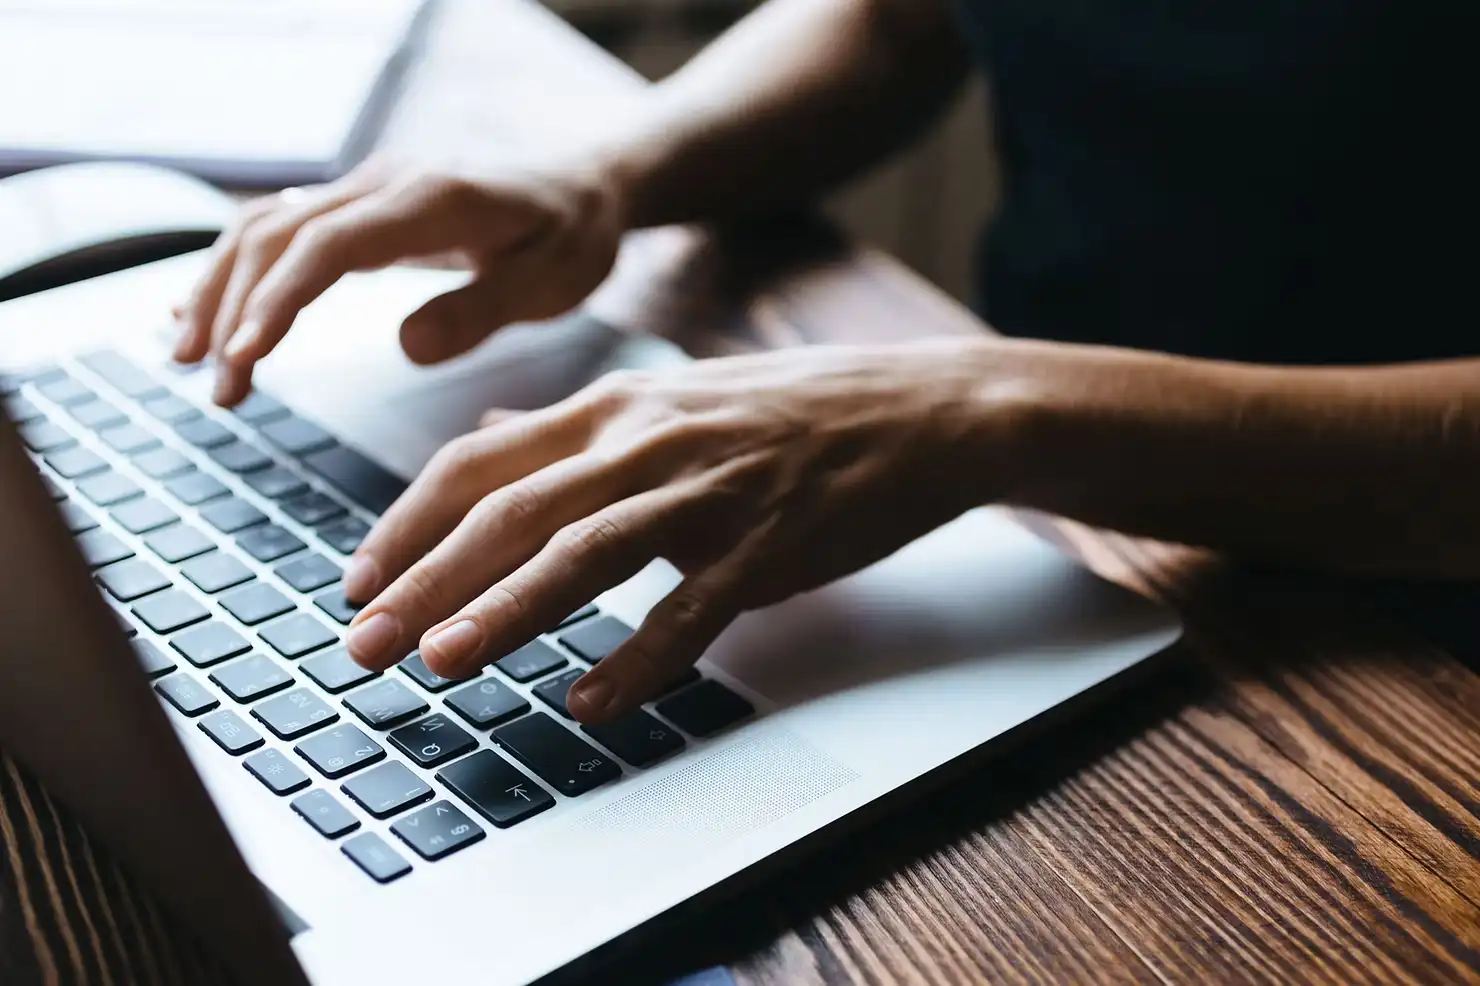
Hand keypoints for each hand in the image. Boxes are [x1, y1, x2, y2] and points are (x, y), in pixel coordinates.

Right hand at [172, 155, 625, 405]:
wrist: (583, 183)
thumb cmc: (572, 235)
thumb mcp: (554, 280)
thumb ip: (483, 310)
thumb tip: (408, 348)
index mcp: (433, 200)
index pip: (332, 243)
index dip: (280, 299)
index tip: (245, 356)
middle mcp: (386, 183)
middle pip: (280, 234)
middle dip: (234, 308)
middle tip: (216, 388)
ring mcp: (367, 189)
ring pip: (266, 226)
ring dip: (220, 288)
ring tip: (188, 360)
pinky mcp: (360, 205)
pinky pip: (281, 227)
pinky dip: (236, 269)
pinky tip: (204, 311)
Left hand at [341, 338, 1031, 722]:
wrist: (918, 410)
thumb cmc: (789, 411)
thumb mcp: (668, 399)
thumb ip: (572, 426)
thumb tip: (490, 433)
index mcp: (613, 407)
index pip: (479, 462)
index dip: (407, 524)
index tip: (358, 580)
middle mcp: (647, 441)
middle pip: (512, 510)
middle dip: (425, 580)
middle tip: (364, 644)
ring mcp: (709, 492)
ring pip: (586, 550)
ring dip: (506, 609)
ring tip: (443, 663)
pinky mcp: (768, 544)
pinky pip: (692, 609)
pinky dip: (639, 657)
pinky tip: (593, 702)